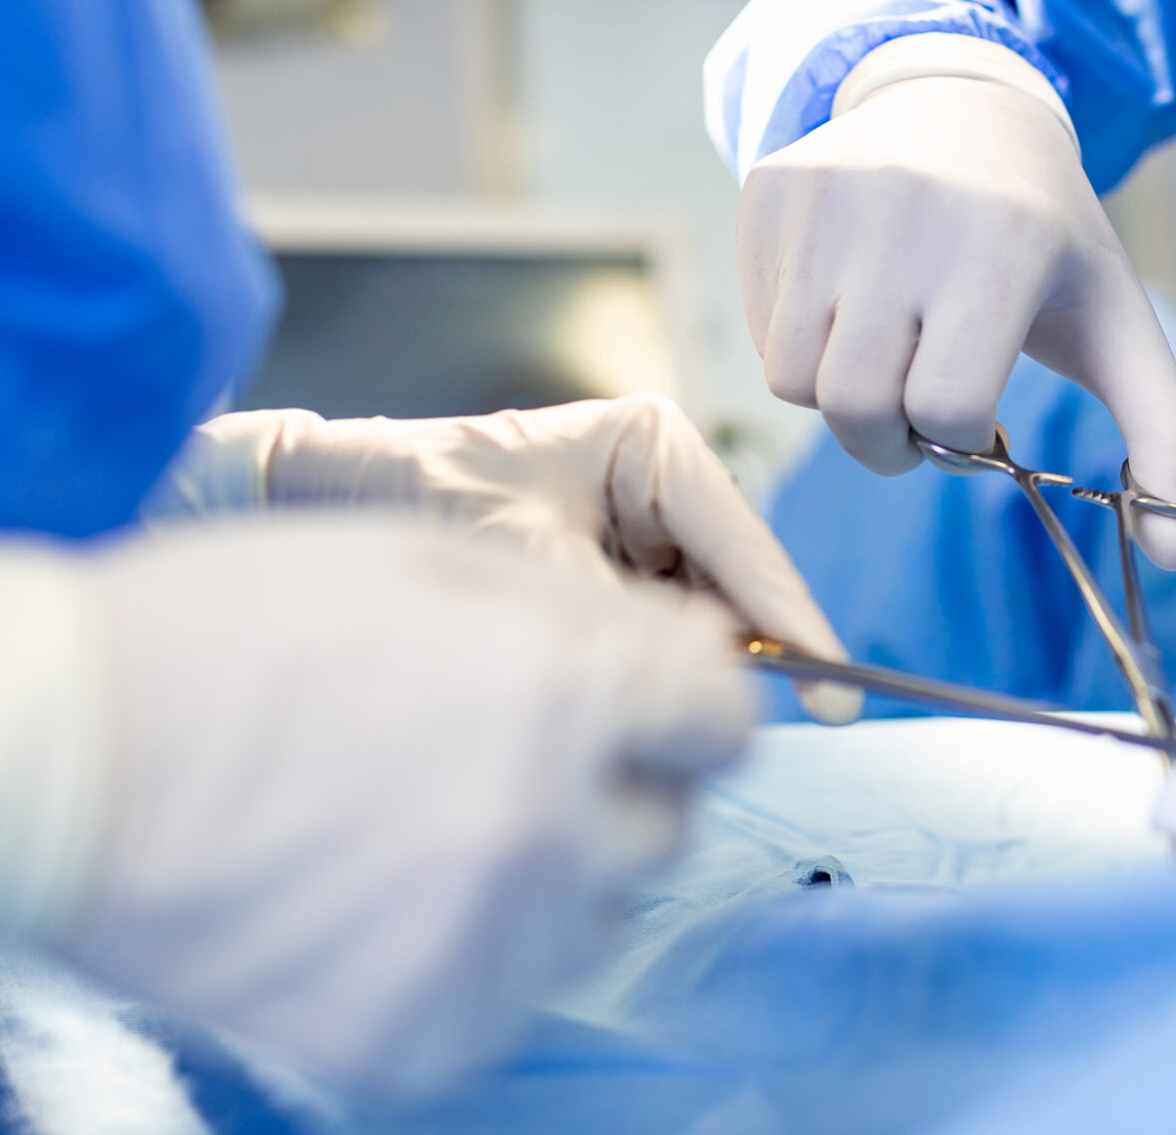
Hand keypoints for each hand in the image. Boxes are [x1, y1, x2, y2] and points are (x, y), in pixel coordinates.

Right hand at [62, 514, 749, 1095]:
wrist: (52, 762)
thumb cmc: (228, 633)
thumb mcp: (425, 561)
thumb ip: (579, 614)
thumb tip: (686, 653)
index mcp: (567, 698)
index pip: (725, 722)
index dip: (680, 703)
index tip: (634, 702)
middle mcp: (549, 832)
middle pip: (661, 827)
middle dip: (607, 785)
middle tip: (492, 755)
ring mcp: (484, 947)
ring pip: (591, 919)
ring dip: (543, 874)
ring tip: (416, 825)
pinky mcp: (414, 1036)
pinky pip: (502, 997)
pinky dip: (463, 955)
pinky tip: (373, 898)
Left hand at [209, 397, 857, 722]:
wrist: (338, 492)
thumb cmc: (421, 493)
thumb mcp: (523, 559)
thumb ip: (612, 623)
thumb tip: (684, 688)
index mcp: (654, 443)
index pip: (745, 544)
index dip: (793, 621)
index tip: (837, 691)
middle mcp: (661, 479)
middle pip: (737, 583)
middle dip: (745, 655)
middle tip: (756, 730)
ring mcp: (641, 524)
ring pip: (702, 614)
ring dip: (688, 668)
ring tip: (675, 719)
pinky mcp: (615, 566)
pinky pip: (657, 629)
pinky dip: (649, 669)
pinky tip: (638, 705)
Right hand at [735, 75, 1175, 564]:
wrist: (965, 103)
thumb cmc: (1047, 237)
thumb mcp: (1118, 321)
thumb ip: (1164, 438)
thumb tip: (1175, 559)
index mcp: (1001, 245)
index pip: (946, 408)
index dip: (959, 436)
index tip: (976, 416)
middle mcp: (904, 211)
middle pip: (857, 407)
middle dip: (889, 439)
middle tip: (919, 408)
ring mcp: (826, 197)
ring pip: (791, 379)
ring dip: (839, 393)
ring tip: (887, 351)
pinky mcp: (770, 190)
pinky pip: (756, 326)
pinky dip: (797, 340)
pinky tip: (847, 298)